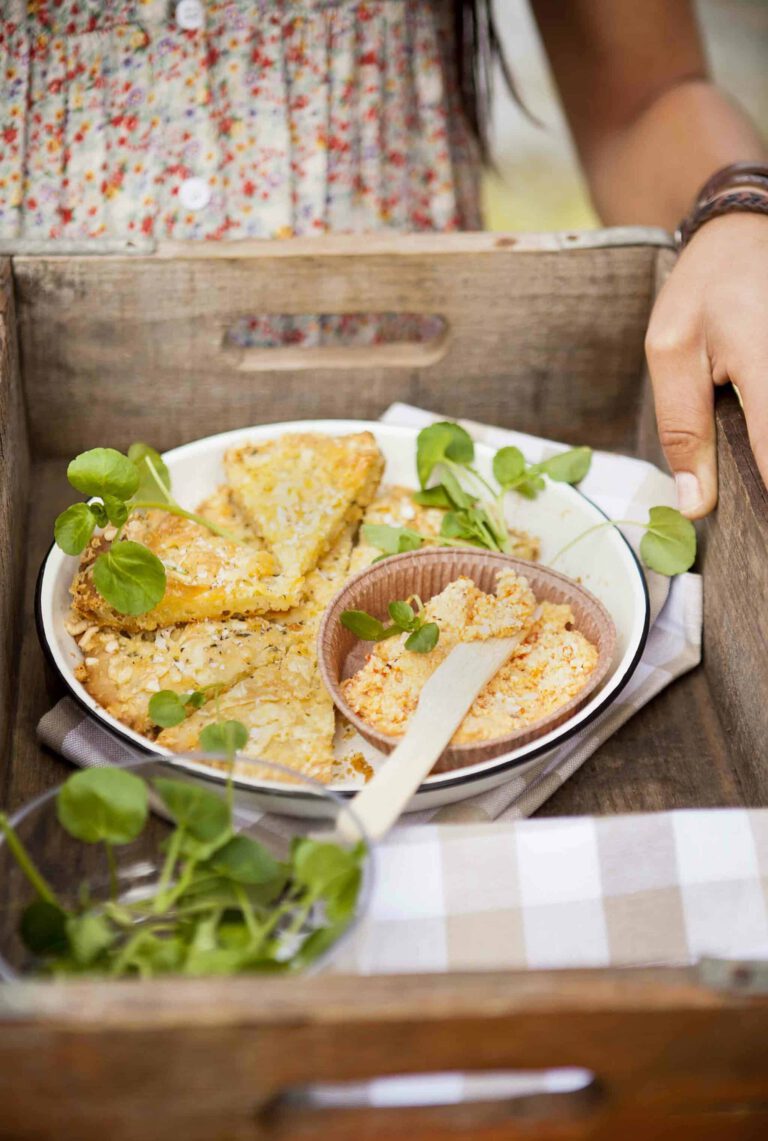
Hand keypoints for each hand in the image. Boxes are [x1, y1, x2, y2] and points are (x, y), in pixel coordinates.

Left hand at [645, 212, 767, 516]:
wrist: (750, 230)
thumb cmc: (706, 286)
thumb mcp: (672, 351)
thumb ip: (683, 430)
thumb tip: (695, 506)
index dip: (763, 507)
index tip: (752, 548)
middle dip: (762, 486)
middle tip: (748, 530)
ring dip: (762, 463)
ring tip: (749, 484)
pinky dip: (766, 443)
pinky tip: (754, 455)